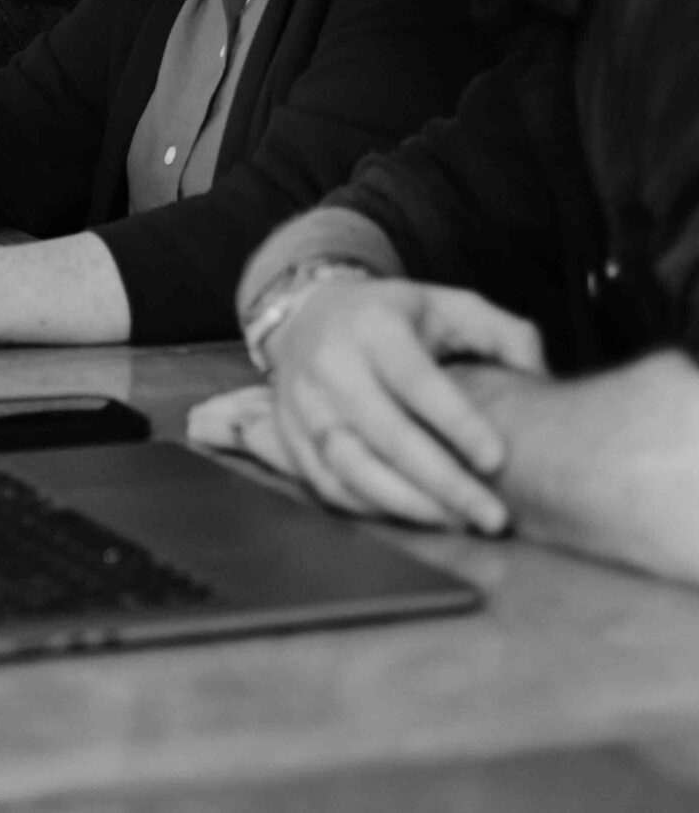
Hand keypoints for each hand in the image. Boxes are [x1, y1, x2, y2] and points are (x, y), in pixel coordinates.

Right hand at [267, 280, 545, 533]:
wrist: (306, 313)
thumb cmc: (393, 317)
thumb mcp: (448, 305)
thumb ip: (502, 333)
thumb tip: (540, 377)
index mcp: (374, 328)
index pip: (416, 381)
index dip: (457, 423)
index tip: (497, 460)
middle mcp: (331, 365)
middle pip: (387, 434)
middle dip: (444, 483)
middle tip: (494, 517)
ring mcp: (303, 403)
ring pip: (353, 467)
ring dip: (409, 504)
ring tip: (459, 522)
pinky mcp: (288, 434)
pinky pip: (328, 484)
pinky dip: (371, 508)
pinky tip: (414, 515)